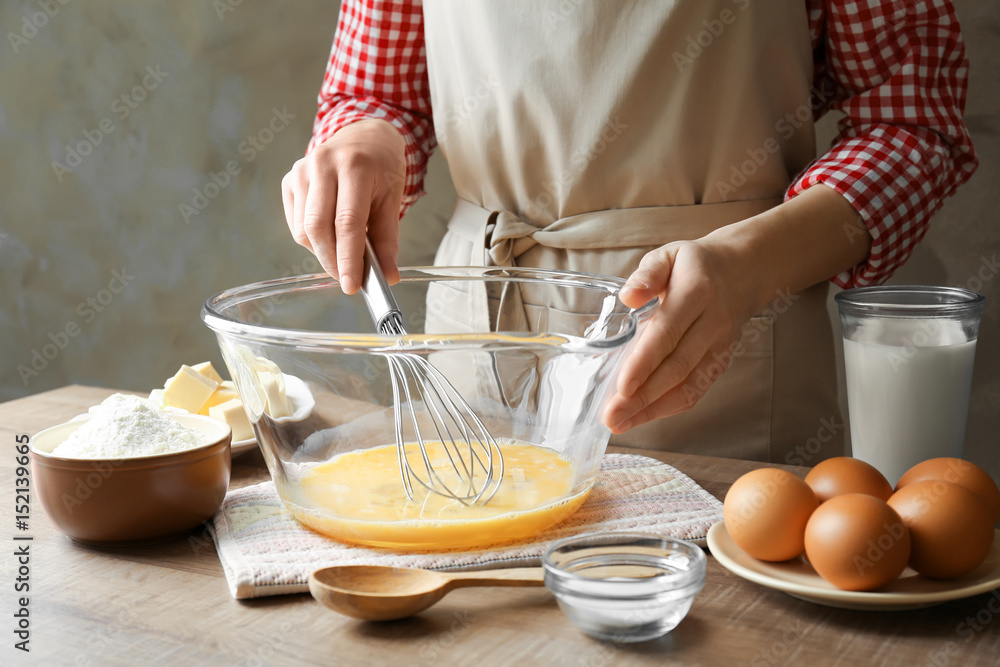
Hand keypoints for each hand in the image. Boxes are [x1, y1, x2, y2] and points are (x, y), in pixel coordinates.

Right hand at [281, 119, 405, 293]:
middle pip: (318, 227)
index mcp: (355, 167)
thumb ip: (388, 240)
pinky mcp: (290, 179)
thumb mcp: (392, 199)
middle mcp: (323, 165)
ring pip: (304, 230)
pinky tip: (329, 233)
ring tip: (343, 250)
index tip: (351, 285)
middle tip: (347, 278)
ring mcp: (302, 171)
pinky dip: (312, 239)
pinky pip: (295, 223)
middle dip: (332, 261)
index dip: (348, 258)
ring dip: (323, 251)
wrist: (363, 136)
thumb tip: (388, 276)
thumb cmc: (381, 169)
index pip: (347, 222)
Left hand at [603, 238, 755, 433]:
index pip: (668, 332)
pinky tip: (643, 417)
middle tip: (612, 416)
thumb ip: (647, 274)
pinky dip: (670, 407)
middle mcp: (713, 323)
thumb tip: (628, 298)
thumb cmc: (695, 264)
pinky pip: (697, 389)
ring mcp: (720, 345)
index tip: (622, 386)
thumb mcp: (669, 254)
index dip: (645, 362)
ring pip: (689, 385)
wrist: (744, 271)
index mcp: (697, 292)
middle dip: (643, 397)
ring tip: (621, 423)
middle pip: (678, 366)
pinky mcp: (721, 361)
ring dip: (654, 409)